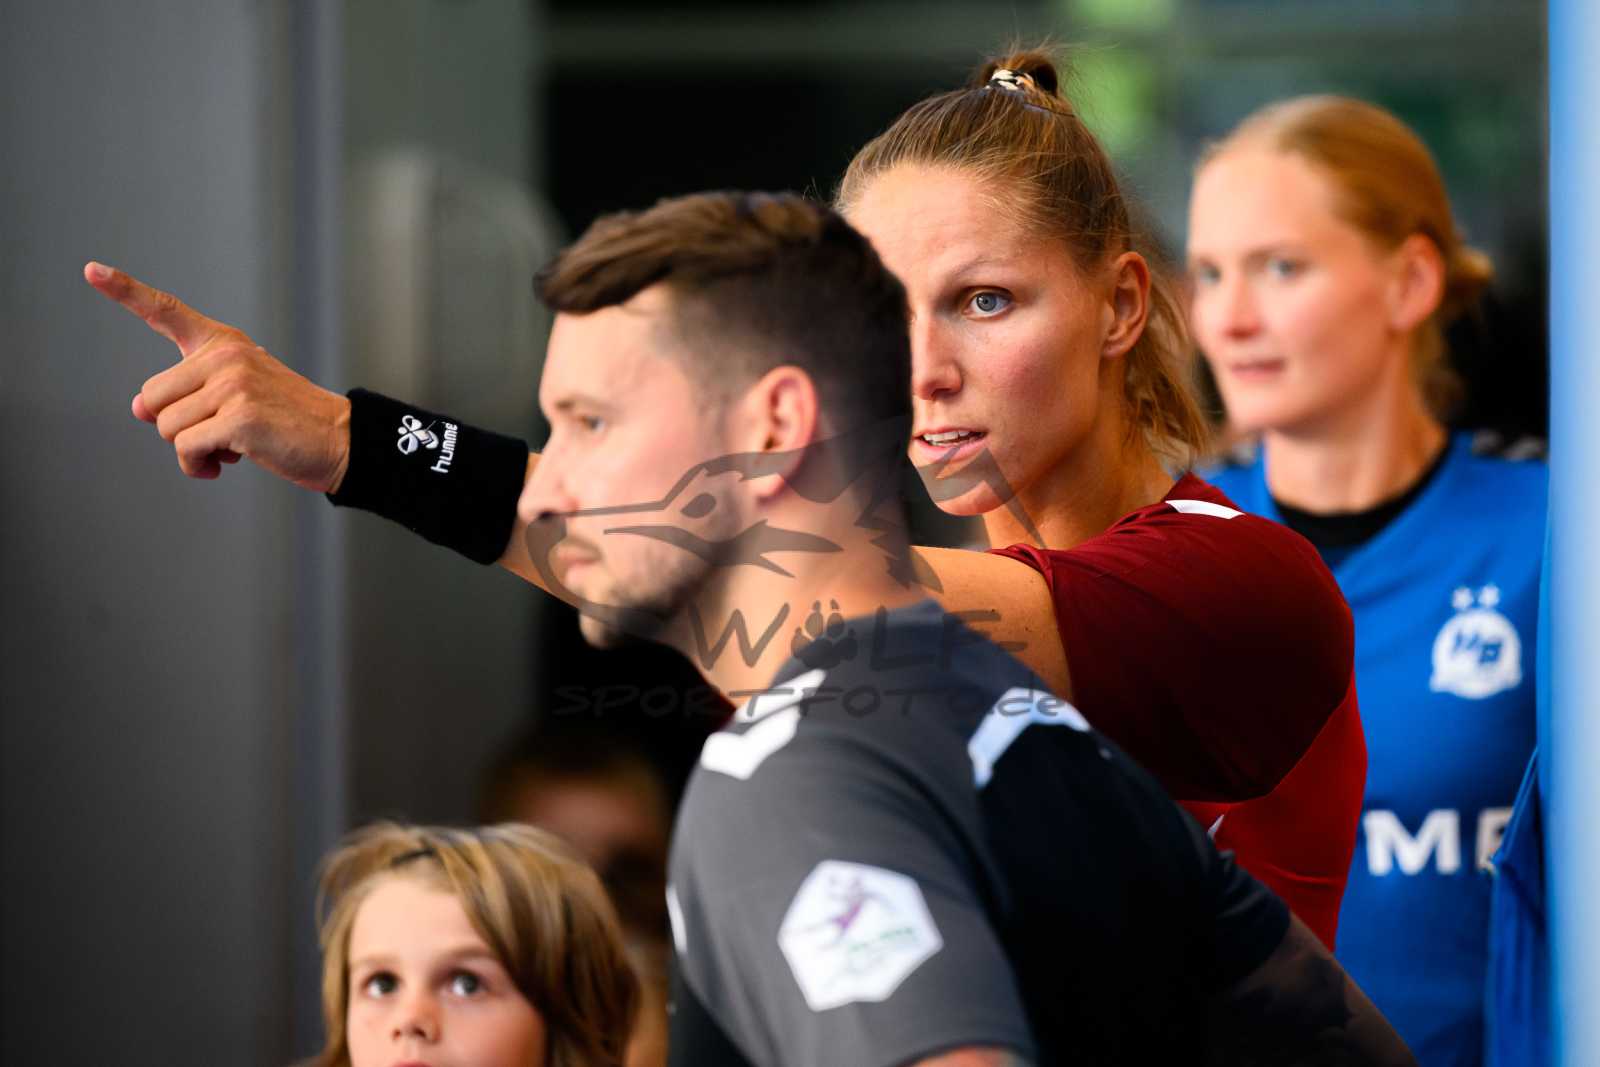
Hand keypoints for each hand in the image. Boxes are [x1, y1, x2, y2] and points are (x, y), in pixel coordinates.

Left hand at [85, 261, 351, 491]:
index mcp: (224, 343)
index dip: (125, 291)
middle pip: (152, 396)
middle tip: (215, 432)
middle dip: (175, 424)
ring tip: (228, 449)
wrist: (339, 440)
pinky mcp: (238, 418)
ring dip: (190, 450)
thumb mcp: (234, 398)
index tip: (91, 270)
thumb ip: (186, 396)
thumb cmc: (286, 421)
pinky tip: (226, 464)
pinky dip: (198, 465)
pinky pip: (186, 449)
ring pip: (166, 427)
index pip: (166, 311)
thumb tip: (139, 409)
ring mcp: (232, 386)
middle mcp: (225, 357)